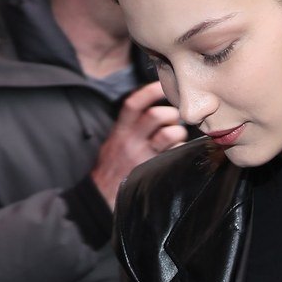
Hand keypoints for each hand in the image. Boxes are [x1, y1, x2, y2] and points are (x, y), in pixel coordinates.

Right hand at [91, 81, 188, 208]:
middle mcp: (131, 142)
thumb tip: (154, 107)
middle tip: (174, 120)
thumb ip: (130, 125)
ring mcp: (144, 157)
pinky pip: (176, 154)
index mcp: (120, 132)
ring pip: (171, 134)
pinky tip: (175, 154)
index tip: (161, 84)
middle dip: (171, 114)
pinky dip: (180, 151)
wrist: (101, 197)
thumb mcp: (114, 142)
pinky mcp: (155, 171)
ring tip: (175, 138)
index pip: (133, 105)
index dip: (150, 91)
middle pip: (157, 115)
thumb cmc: (111, 167)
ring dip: (179, 133)